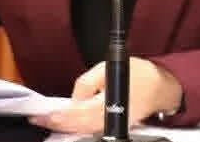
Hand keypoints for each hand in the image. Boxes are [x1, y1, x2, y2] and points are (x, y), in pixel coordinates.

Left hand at [28, 57, 181, 133]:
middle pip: (76, 127)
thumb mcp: (107, 68)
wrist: (161, 88)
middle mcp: (108, 121)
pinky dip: (77, 128)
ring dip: (65, 128)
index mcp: (105, 105)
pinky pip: (92, 130)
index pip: (74, 114)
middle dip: (56, 124)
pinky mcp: (116, 127)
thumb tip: (73, 99)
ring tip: (49, 122)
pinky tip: (69, 124)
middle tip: (38, 120)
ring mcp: (113, 127)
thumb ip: (87, 83)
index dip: (55, 116)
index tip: (39, 115)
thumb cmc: (137, 74)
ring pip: (83, 131)